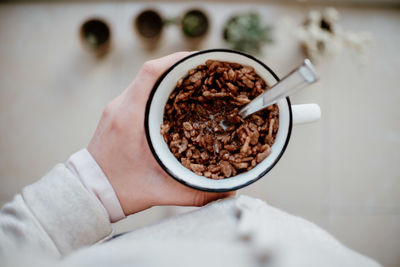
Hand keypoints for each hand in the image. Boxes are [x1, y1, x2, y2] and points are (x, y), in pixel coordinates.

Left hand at [88, 52, 233, 215]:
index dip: (176, 60)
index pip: (151, 72)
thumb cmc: (117, 190)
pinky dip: (158, 90)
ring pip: (145, 81)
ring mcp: (117, 109)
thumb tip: (229, 194)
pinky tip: (174, 101)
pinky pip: (139, 92)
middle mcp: (121, 107)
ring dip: (168, 78)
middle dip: (179, 68)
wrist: (87, 193)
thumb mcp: (160, 192)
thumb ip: (196, 193)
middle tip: (205, 72)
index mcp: (129, 117)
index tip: (199, 59)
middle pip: (151, 72)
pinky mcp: (116, 115)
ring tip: (194, 83)